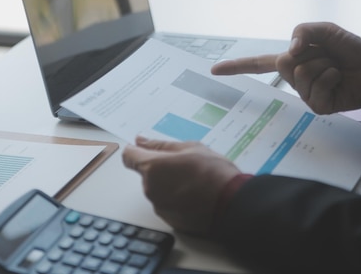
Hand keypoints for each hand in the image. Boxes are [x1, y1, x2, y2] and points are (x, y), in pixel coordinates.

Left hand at [122, 137, 240, 234]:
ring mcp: (159, 206)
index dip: (136, 151)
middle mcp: (150, 188)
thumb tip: (141, 141)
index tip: (146, 149)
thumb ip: (161, 145)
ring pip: (158, 189)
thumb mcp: (190, 148)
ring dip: (170, 184)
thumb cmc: (214, 172)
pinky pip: (168, 205)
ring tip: (195, 182)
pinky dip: (177, 200)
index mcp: (152, 167)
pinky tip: (196, 196)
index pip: (128, 156)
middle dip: (161, 168)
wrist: (232, 203)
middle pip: (147, 174)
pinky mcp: (169, 220)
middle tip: (186, 165)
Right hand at [212, 22, 360, 114]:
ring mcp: (305, 94)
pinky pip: (316, 88)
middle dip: (309, 54)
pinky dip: (331, 78)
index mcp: (292, 60)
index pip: (259, 63)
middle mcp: (294, 78)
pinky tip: (339, 80)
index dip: (237, 66)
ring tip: (335, 68)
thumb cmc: (350, 49)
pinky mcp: (317, 107)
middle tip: (327, 56)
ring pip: (302, 76)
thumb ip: (303, 31)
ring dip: (324, 66)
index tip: (215, 70)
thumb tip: (291, 50)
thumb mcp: (325, 30)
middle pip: (283, 64)